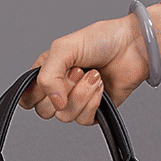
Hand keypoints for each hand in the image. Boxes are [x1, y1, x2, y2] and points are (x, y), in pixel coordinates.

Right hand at [18, 4, 160, 124]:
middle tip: (77, 71)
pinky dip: (93, 102)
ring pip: (65, 116)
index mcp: (47, 73)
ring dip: (81, 94)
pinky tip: (101, 86)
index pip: (28, 98)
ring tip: (93, 75)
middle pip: (44, 111)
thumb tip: (53, 102)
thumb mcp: (64, 48)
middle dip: (62, 90)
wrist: (132, 47)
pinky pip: (84, 120)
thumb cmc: (101, 40)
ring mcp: (76, 102)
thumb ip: (48, 74)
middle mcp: (59, 90)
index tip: (47, 82)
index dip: (35, 95)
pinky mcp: (93, 112)